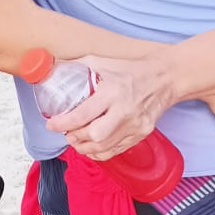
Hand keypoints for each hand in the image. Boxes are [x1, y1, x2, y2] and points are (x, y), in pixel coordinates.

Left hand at [45, 54, 174, 160]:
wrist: (164, 78)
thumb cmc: (131, 70)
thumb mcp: (102, 62)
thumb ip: (77, 67)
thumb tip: (50, 70)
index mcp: (112, 91)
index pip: (83, 114)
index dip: (63, 123)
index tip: (51, 124)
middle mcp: (124, 110)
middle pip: (95, 135)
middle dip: (75, 138)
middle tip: (66, 133)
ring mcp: (135, 125)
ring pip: (104, 147)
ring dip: (84, 147)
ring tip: (75, 141)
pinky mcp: (141, 134)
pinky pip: (116, 150)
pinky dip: (100, 152)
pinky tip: (91, 147)